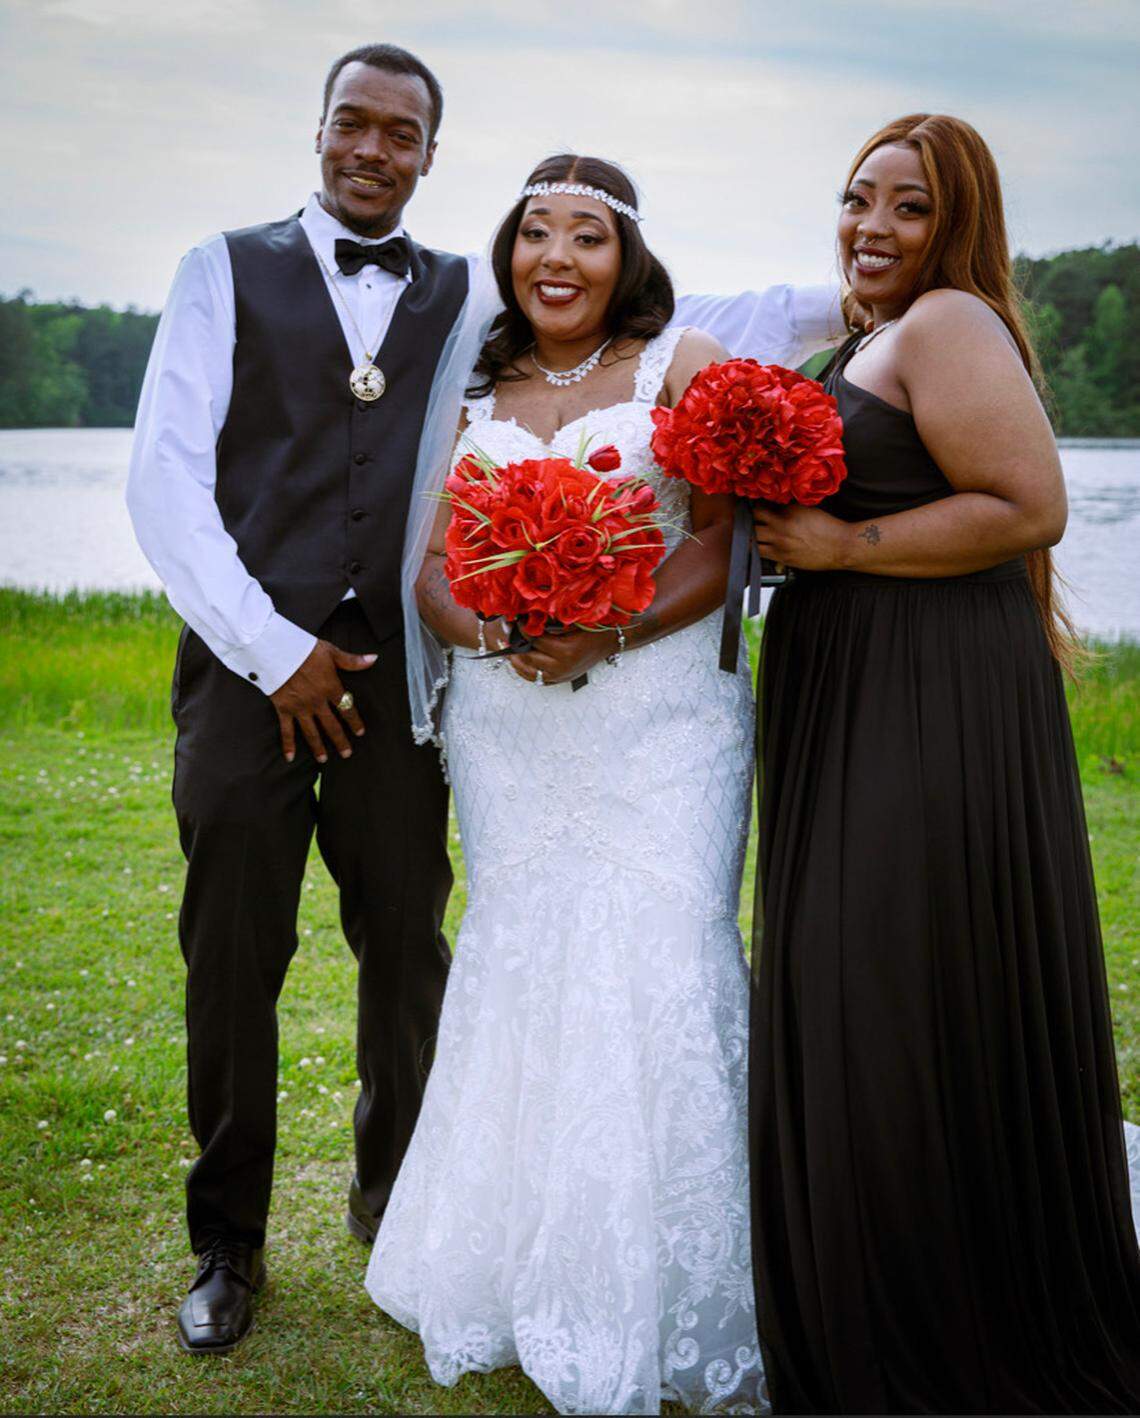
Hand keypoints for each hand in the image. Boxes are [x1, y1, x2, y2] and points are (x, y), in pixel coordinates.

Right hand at [270, 640, 375, 762]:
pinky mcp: (283, 708)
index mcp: (330, 687)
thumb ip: (352, 660)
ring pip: (311, 732)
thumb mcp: (330, 652)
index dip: (355, 721)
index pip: (347, 708)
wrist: (275, 649)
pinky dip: (288, 745)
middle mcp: (317, 701)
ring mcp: (300, 707)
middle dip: (340, 741)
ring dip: (318, 747)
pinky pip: (286, 730)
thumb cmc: (304, 648)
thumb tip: (374, 659)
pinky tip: (290, 758)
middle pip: (332, 726)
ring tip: (324, 760)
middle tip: (347, 754)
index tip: (360, 733)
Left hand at [511, 626, 614, 685]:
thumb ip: (551, 623)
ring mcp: (561, 675)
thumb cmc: (593, 629)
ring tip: (508, 652)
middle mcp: (562, 666)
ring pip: (531, 673)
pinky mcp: (561, 679)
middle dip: (516, 645)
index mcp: (566, 650)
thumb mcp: (573, 622)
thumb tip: (529, 619)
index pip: (536, 641)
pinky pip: (538, 680)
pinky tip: (519, 664)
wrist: (608, 642)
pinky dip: (526, 673)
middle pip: (530, 657)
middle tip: (506, 635)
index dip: (523, 630)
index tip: (516, 622)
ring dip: (517, 663)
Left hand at [753, 503, 850, 571]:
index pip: (761, 506)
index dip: (754, 506)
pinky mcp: (782, 559)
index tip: (753, 506)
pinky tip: (759, 545)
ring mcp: (780, 545)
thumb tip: (772, 506)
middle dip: (748, 520)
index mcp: (789, 511)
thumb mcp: (807, 509)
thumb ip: (787, 508)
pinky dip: (757, 549)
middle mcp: (782, 527)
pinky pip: (760, 554)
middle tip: (746, 519)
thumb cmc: (828, 528)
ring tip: (751, 532)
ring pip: (752, 540)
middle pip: (752, 522)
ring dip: (749, 536)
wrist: (842, 547)